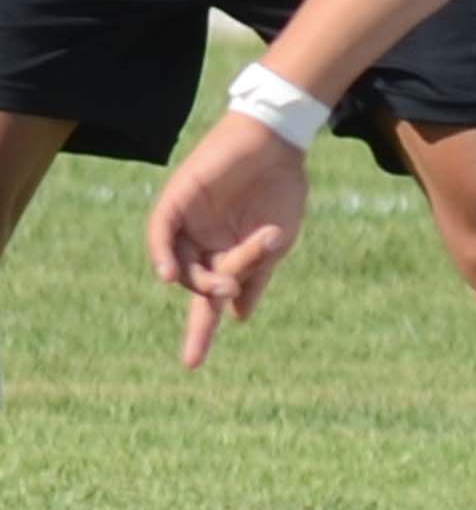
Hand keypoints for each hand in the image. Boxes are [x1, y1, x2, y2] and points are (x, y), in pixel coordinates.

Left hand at [146, 120, 314, 369]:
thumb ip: (255, 276)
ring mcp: (187, 223)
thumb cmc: (282, 190)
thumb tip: (236, 315)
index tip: (191, 365)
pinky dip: (162, 255)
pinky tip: (169, 275)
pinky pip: (160, 234)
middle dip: (211, 293)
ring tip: (225, 277)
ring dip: (199, 277)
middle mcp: (201, 243)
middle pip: (197, 282)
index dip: (200, 332)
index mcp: (226, 256)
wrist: (280, 143)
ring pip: (183, 263)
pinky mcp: (176, 201)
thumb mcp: (276, 241)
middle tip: (231, 286)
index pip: (208, 300)